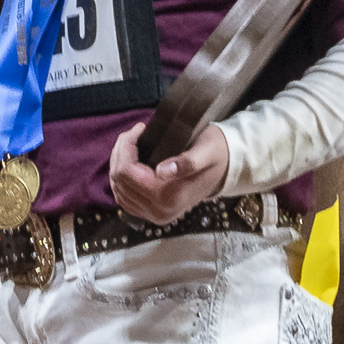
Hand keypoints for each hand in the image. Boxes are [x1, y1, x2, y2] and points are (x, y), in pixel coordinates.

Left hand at [109, 119, 229, 223]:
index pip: (127, 172)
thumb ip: (187, 162)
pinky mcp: (150, 215)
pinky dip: (120, 179)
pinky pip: (123, 198)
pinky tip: (128, 163)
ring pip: (117, 188)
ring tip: (130, 145)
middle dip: (120, 152)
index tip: (140, 127)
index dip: (125, 147)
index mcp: (169, 198)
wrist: (226, 169)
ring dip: (118, 163)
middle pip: (119, 180)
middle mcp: (158, 212)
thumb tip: (161, 172)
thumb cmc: (217, 154)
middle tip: (134, 133)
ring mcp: (153, 216)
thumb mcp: (206, 152)